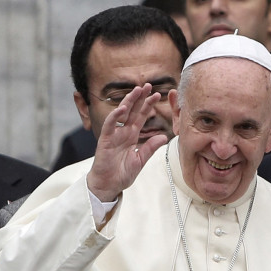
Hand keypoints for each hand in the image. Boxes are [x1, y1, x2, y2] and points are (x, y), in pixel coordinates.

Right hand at [86, 84, 168, 201]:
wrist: (109, 185)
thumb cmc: (122, 173)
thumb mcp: (141, 159)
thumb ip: (150, 147)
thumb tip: (164, 137)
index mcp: (132, 135)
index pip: (141, 116)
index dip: (148, 106)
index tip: (157, 95)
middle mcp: (123, 132)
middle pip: (132, 111)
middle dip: (140, 98)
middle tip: (148, 85)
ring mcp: (114, 134)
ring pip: (121, 113)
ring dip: (129, 101)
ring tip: (137, 90)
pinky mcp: (105, 140)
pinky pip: (110, 125)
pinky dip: (115, 116)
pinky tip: (122, 108)